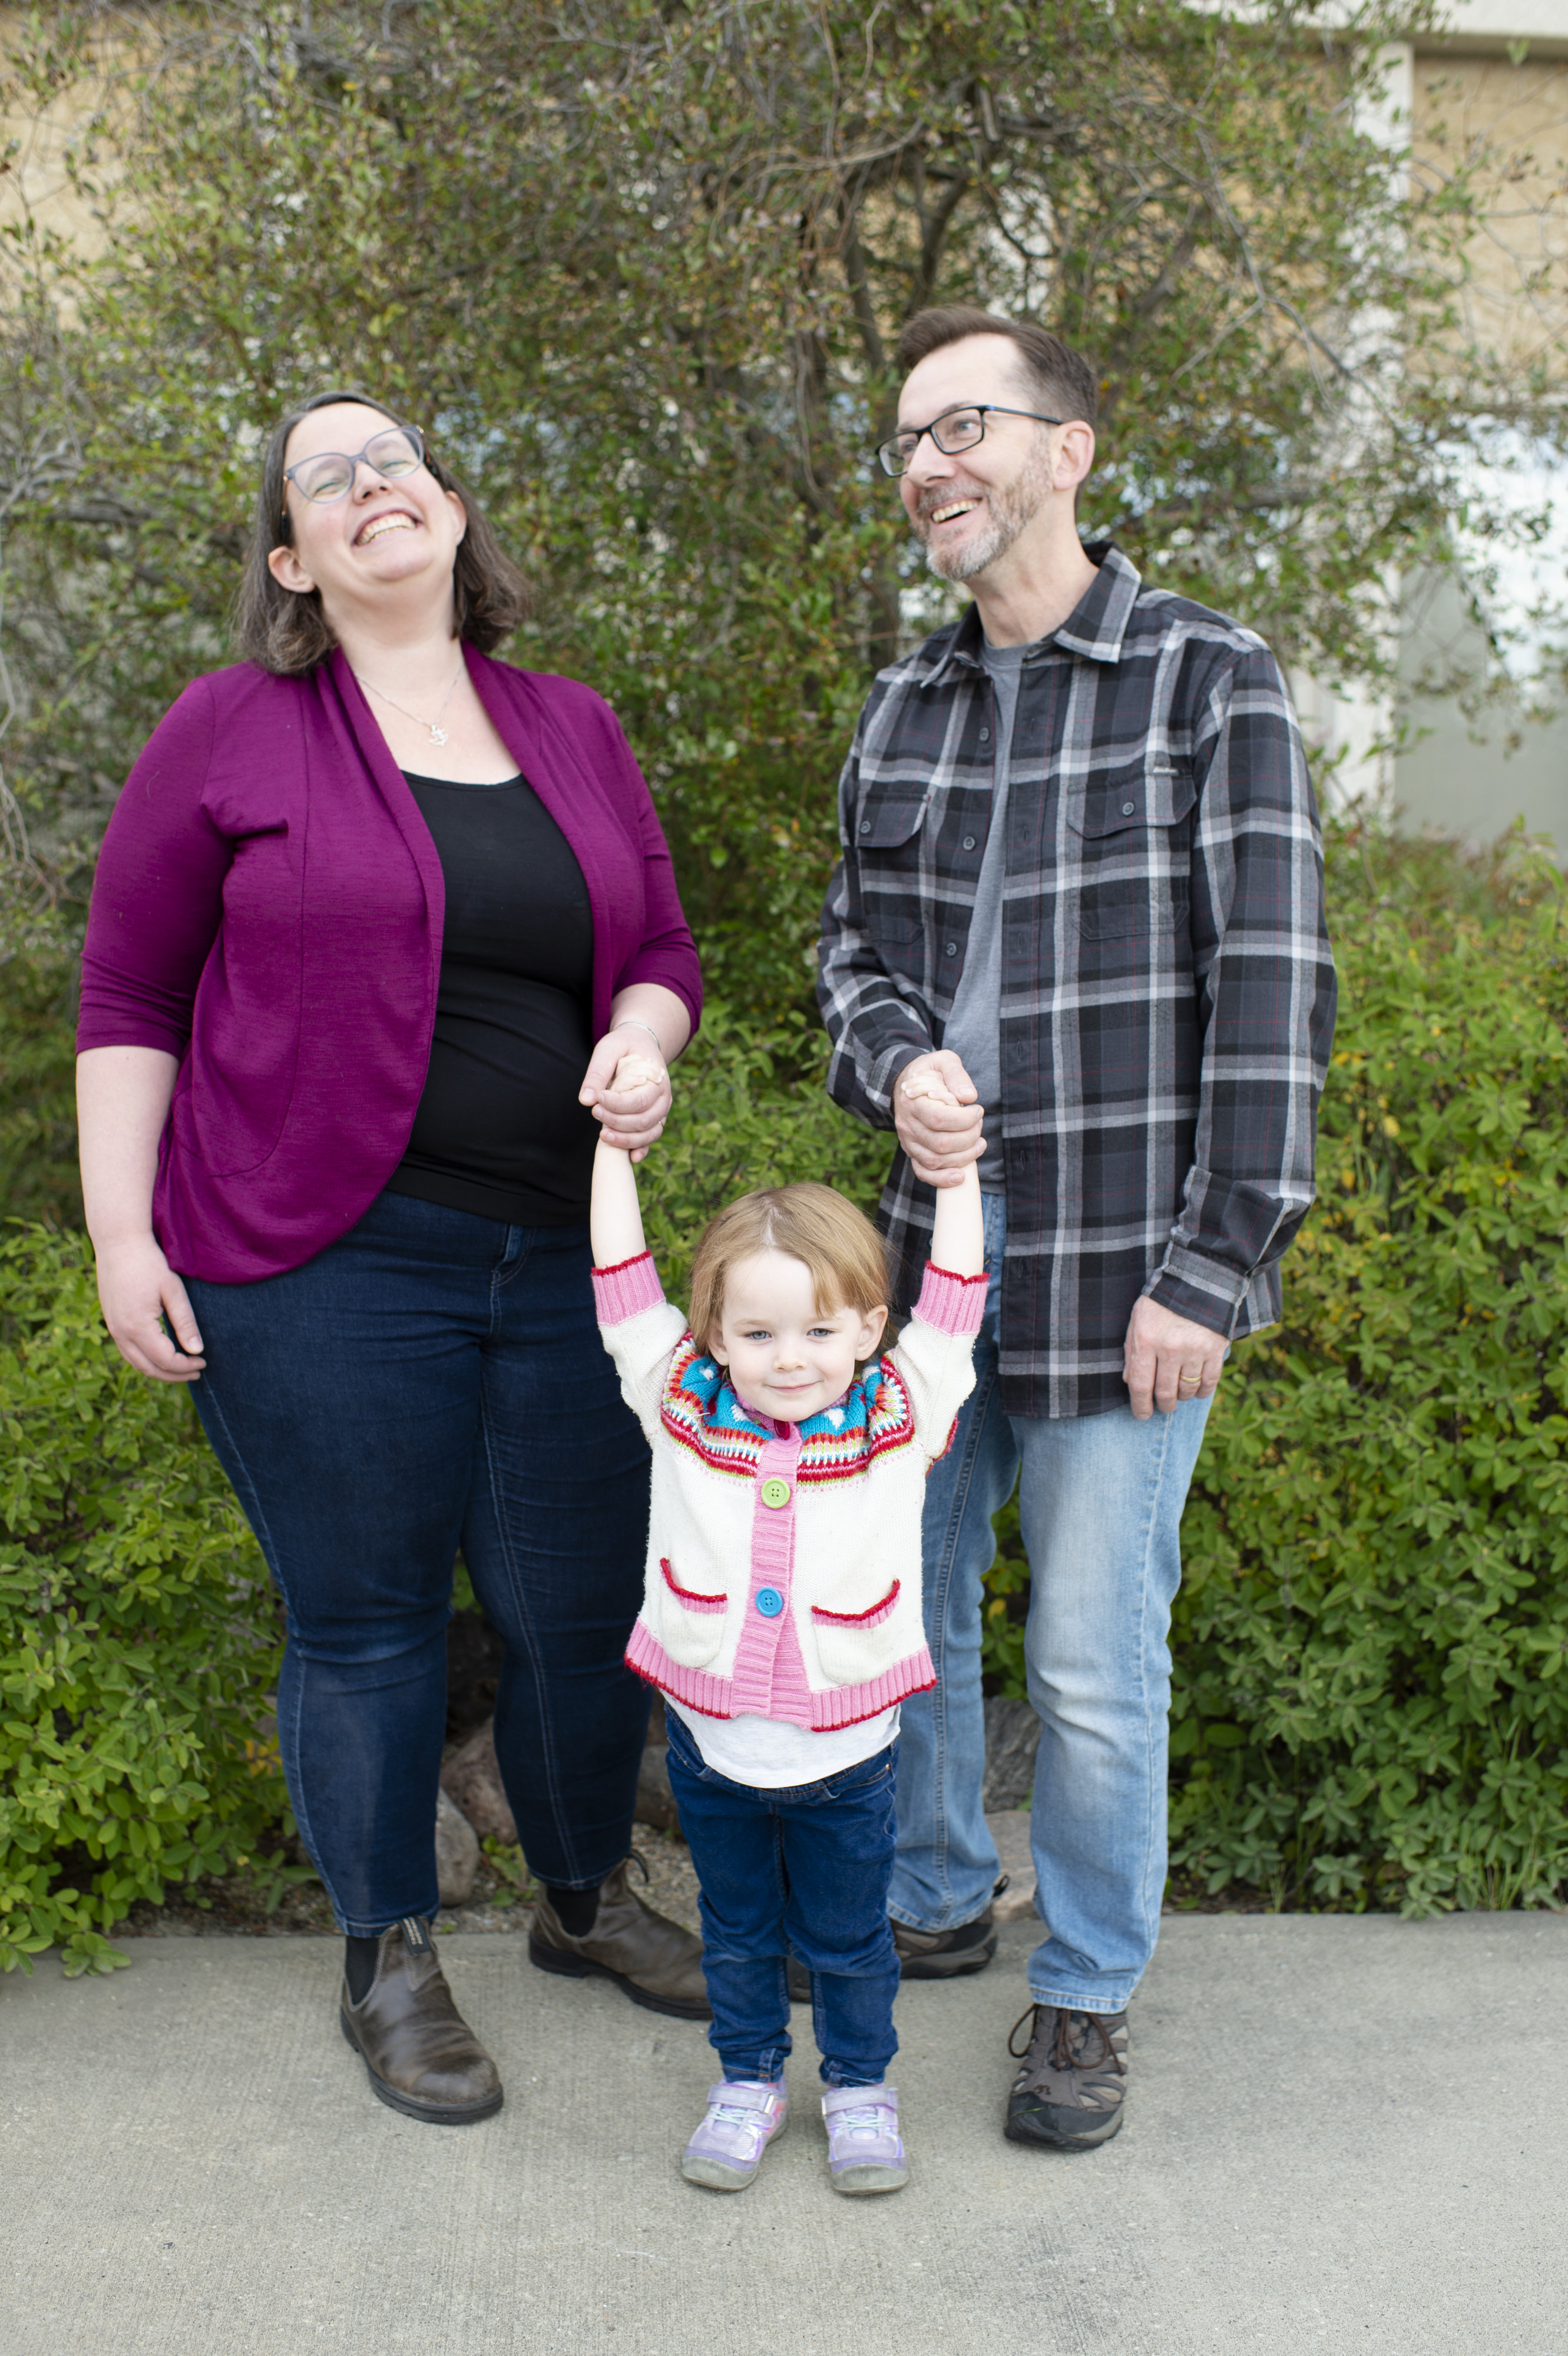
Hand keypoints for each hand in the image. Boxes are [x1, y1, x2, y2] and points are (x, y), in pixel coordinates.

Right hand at [94, 1232, 205, 1383]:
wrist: (118, 1243)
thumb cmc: (149, 1263)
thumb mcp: (173, 1290)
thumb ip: (185, 1322)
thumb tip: (197, 1351)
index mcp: (137, 1326)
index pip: (165, 1360)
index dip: (186, 1366)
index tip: (204, 1362)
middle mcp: (120, 1333)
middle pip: (149, 1369)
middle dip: (174, 1375)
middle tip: (197, 1371)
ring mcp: (112, 1328)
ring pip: (136, 1363)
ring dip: (159, 1371)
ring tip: (182, 1368)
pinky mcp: (110, 1322)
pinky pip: (128, 1352)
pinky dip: (146, 1360)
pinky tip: (162, 1355)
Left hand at [579, 1027, 671, 1160]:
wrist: (639, 1045)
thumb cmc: (623, 1046)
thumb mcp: (608, 1049)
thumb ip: (597, 1072)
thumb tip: (585, 1100)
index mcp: (656, 1079)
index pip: (639, 1100)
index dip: (617, 1104)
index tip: (598, 1099)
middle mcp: (663, 1098)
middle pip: (644, 1120)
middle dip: (617, 1121)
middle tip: (595, 1112)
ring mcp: (660, 1112)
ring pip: (648, 1133)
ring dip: (626, 1139)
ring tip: (602, 1136)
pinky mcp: (653, 1121)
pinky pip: (650, 1139)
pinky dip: (641, 1150)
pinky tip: (630, 1158)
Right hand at [893, 1051, 984, 1188]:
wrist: (906, 1083)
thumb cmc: (930, 1072)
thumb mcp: (943, 1061)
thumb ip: (957, 1074)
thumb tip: (969, 1097)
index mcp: (913, 1102)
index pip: (939, 1119)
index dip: (965, 1119)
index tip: (978, 1110)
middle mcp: (907, 1125)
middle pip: (941, 1143)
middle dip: (969, 1136)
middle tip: (979, 1123)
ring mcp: (909, 1142)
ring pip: (935, 1161)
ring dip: (964, 1157)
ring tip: (980, 1143)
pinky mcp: (913, 1153)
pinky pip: (923, 1173)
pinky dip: (942, 1179)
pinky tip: (961, 1176)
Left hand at [1122, 1295, 1225, 1420]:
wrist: (1196, 1280)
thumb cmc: (1161, 1301)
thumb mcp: (1137, 1320)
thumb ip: (1131, 1351)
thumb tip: (1130, 1381)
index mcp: (1146, 1341)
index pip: (1140, 1386)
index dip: (1140, 1406)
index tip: (1142, 1414)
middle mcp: (1170, 1349)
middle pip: (1165, 1393)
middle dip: (1163, 1405)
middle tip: (1163, 1406)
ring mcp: (1194, 1350)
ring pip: (1187, 1390)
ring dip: (1182, 1397)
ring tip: (1179, 1393)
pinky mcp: (1215, 1349)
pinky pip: (1209, 1382)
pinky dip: (1203, 1392)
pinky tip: (1197, 1390)